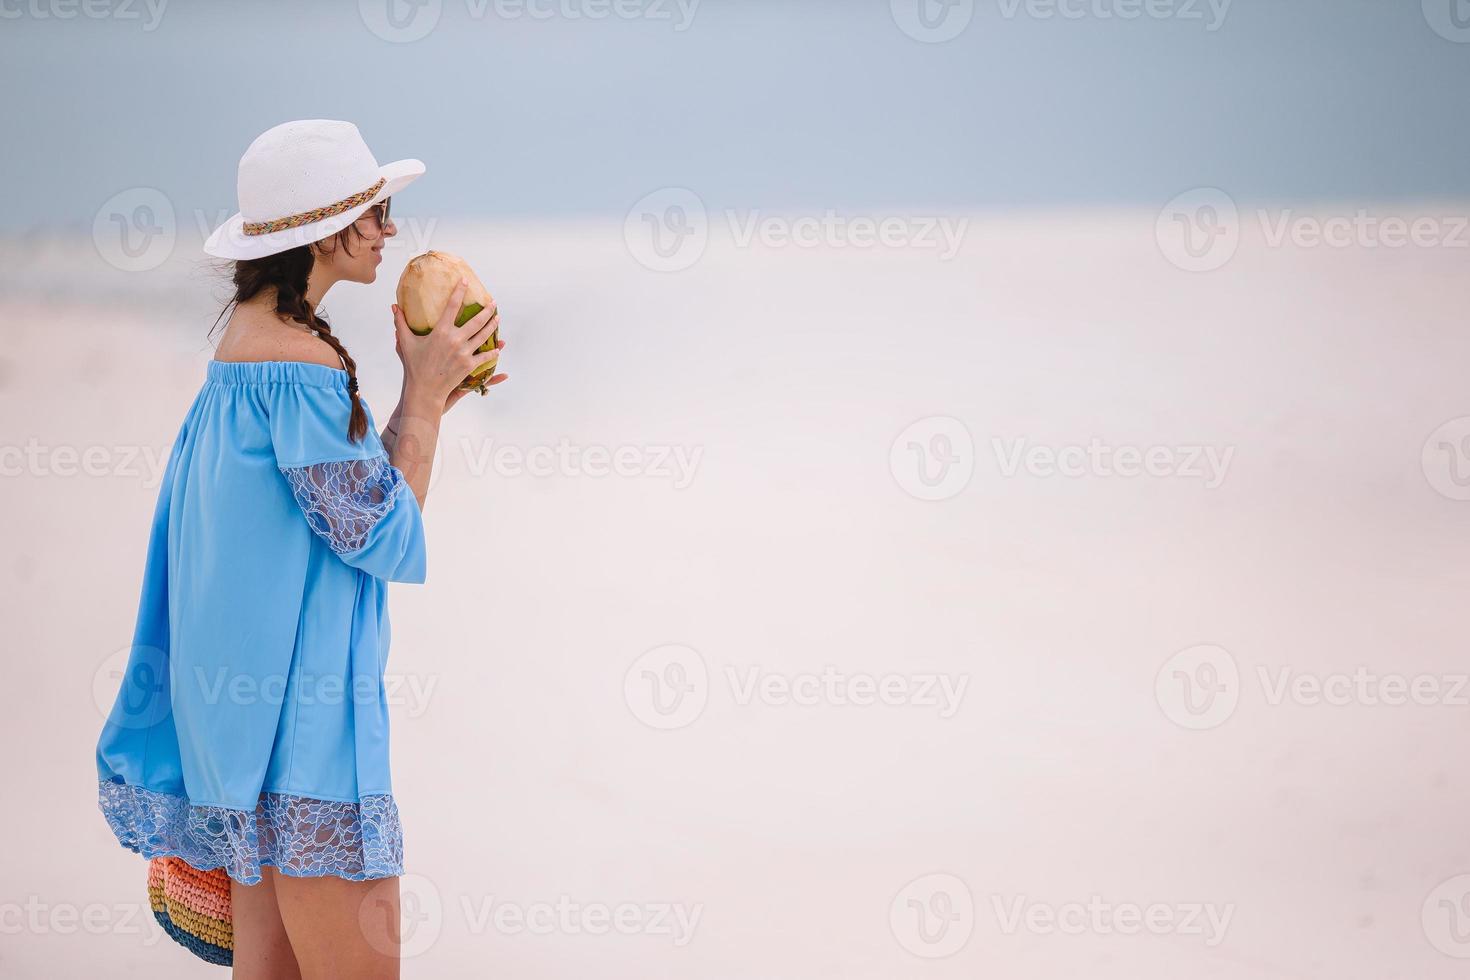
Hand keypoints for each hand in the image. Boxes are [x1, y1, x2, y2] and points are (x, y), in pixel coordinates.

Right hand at [392, 279, 502, 405]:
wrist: (425, 389)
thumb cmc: (414, 365)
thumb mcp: (406, 342)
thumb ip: (401, 323)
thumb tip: (394, 306)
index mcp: (440, 331)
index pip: (452, 306)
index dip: (459, 291)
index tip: (465, 281)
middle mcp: (455, 339)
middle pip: (476, 320)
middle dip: (487, 310)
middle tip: (493, 302)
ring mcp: (464, 352)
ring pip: (483, 335)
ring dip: (492, 325)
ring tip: (498, 318)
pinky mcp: (469, 365)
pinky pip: (485, 356)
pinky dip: (493, 352)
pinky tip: (498, 347)